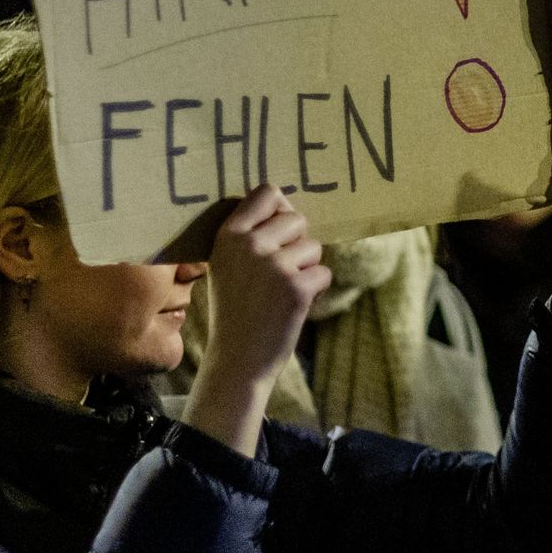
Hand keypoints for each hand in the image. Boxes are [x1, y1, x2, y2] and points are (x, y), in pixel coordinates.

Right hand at [185, 187, 328, 455]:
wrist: (237, 360)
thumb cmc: (236, 309)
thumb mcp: (227, 264)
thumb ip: (250, 234)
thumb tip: (288, 205)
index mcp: (228, 235)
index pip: (267, 192)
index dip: (281, 209)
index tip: (278, 231)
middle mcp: (249, 244)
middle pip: (296, 218)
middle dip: (297, 243)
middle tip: (278, 272)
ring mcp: (274, 265)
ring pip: (314, 247)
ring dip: (306, 268)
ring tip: (280, 292)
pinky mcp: (297, 287)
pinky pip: (323, 272)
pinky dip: (314, 289)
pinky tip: (290, 306)